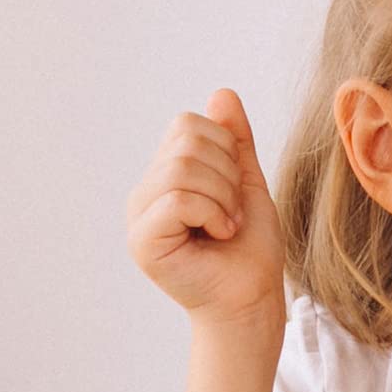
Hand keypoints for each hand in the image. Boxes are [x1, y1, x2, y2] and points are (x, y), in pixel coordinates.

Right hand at [126, 88, 284, 328]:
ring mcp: (139, 216)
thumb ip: (233, 140)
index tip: (236, 190)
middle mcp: (145, 192)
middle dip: (227, 176)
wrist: (251, 297)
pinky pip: (178, 198)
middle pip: (185, 143)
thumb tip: (221, 94)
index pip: (187, 124)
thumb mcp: (247, 181)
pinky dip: (212, 213)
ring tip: (226, 225)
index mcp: (165, 174)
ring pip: (182, 168)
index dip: (225, 150)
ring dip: (223, 197)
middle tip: (232, 213)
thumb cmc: (249, 247)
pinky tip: (218, 235)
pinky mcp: (142, 241)